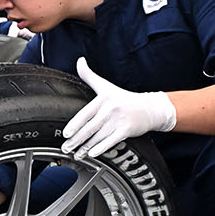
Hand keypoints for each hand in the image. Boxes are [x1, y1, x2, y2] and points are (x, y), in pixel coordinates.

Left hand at [62, 57, 176, 158]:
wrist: (149, 108)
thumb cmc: (124, 98)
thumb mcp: (106, 86)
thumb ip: (89, 75)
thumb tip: (80, 61)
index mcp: (103, 99)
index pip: (85, 113)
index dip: (74, 124)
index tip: (65, 133)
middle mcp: (110, 109)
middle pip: (90, 128)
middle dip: (76, 140)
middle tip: (66, 148)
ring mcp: (118, 120)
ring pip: (98, 137)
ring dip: (85, 147)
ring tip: (76, 153)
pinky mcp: (126, 130)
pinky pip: (110, 141)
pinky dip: (101, 149)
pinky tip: (92, 154)